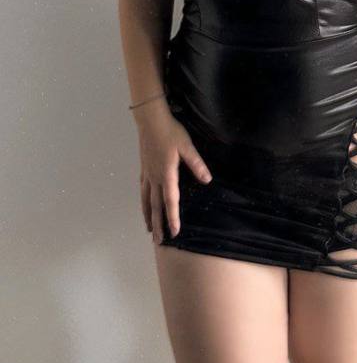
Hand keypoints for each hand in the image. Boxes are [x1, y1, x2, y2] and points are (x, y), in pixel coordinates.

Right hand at [137, 110, 212, 243]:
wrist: (150, 121)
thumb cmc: (171, 132)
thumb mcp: (187, 147)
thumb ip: (196, 164)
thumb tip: (207, 180)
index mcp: (166, 175)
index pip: (170, 201)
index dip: (173, 218)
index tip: (174, 233)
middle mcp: (154, 178)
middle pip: (156, 206)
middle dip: (157, 224)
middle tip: (158, 241)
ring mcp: (147, 173)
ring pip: (146, 200)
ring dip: (148, 216)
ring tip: (148, 229)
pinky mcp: (144, 167)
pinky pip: (143, 190)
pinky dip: (143, 201)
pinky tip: (144, 203)